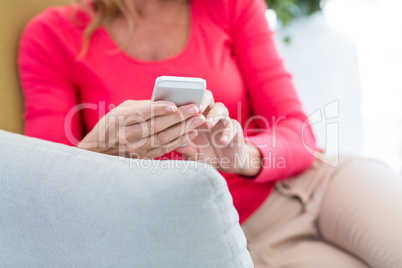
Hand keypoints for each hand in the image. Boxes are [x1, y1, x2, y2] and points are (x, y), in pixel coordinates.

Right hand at [78, 100, 205, 157]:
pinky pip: (164, 149)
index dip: (158, 109)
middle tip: (195, 108)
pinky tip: (191, 133)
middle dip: (178, 117)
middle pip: (156, 126)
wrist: (98, 151)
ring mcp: (135, 150)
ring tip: (198, 119)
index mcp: (118, 120)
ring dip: (183, 129)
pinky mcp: (143, 158)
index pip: (141, 113)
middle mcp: (126, 136)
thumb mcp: (121, 110)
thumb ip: (142, 106)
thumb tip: (168, 102)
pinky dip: (179, 141)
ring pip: (163, 139)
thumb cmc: (112, 124)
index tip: (175, 104)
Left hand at [175, 90, 261, 176]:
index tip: (181, 107)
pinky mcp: (235, 128)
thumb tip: (170, 143)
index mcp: (196, 116)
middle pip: (208, 97)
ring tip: (208, 124)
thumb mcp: (191, 152)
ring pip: (221, 109)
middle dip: (202, 100)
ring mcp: (223, 120)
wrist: (225, 162)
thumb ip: (183, 146)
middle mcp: (210, 114)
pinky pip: (233, 126)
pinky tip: (222, 141)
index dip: (186, 101)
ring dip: (214, 115)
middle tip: (197, 109)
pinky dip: (227, 133)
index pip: (191, 101)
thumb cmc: (205, 153)